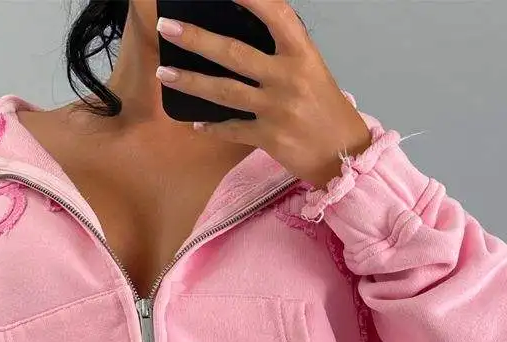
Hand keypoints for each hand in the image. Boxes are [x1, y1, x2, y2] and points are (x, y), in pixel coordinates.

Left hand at [156, 0, 372, 189]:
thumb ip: (283, 54)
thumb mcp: (312, 71)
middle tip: (168, 28)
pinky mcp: (270, 137)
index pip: (275, 15)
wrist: (345, 155)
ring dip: (191, 81)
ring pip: (224, 91)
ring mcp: (277, 109)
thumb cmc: (327, 110)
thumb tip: (243, 39)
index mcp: (303, 54)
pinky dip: (213, 127)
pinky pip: (232, 129)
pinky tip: (196, 123)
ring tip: (165, 73)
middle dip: (196, 39)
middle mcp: (288, 78)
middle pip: (233, 53)